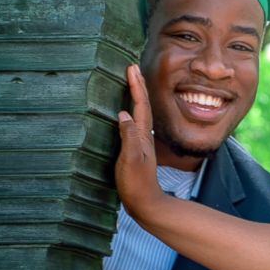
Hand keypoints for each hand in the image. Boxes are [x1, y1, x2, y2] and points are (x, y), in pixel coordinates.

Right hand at [115, 64, 164, 220]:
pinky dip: (131, 111)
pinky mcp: (135, 149)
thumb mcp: (130, 160)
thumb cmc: (136, 183)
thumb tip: (123, 114)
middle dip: (137, 85)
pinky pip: (134, 123)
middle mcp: (144, 135)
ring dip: (136, 95)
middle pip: (142, 104)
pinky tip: (126, 112)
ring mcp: (141, 141)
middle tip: (132, 67)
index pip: (140, 104)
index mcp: (142, 134)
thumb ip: (129, 138)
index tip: (131, 67)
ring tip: (131, 82)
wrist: (146, 202)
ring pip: (140, 112)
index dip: (136, 85)